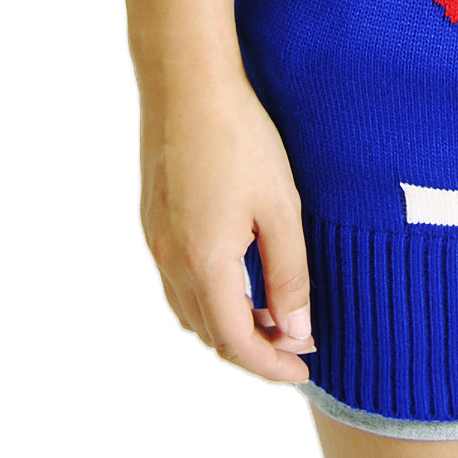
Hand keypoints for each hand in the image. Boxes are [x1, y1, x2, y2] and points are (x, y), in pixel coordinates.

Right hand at [138, 74, 315, 383]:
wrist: (186, 85)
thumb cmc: (241, 139)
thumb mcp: (280, 208)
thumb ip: (288, 275)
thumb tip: (297, 333)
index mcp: (204, 264)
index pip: (236, 342)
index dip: (271, 365)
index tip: (304, 371)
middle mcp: (171, 262)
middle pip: (210, 334)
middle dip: (253, 350)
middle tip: (297, 347)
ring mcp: (156, 243)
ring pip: (190, 312)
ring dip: (229, 327)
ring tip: (273, 319)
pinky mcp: (153, 223)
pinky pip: (178, 284)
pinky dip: (210, 300)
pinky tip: (238, 282)